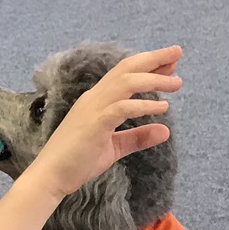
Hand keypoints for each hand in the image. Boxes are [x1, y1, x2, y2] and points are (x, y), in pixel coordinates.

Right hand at [26, 46, 181, 199]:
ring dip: (154, 79)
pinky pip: (123, 108)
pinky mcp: (95, 124)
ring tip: (176, 82)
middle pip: (127, 69)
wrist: (51, 177)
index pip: (124, 74)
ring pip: (127, 82)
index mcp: (97, 100)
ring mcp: (93, 109)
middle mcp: (95, 98)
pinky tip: (163, 108)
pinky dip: (145, 105)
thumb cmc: (77, 161)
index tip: (170, 64)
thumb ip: (138, 137)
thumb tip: (165, 130)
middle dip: (153, 58)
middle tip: (177, 52)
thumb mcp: (114, 148)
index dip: (148, 65)